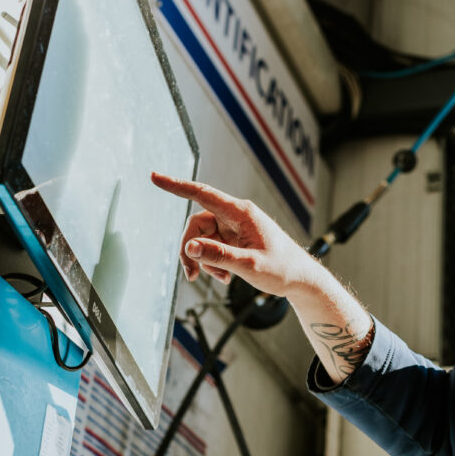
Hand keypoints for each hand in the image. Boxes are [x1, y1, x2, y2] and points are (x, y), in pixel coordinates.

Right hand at [151, 172, 322, 299]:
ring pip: (202, 238)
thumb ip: (219, 256)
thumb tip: (189, 247)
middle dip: (190, 249)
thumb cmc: (282, 269)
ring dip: (204, 260)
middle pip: (197, 224)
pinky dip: (212, 262)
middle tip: (190, 275)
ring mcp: (235, 227)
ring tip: (220, 278)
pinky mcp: (235, 239)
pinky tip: (225, 277)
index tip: (155, 177)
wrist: (300, 278)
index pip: (202, 194)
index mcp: (241, 212)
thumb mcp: (249, 265)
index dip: (177, 186)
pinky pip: (212, 247)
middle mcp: (236, 215)